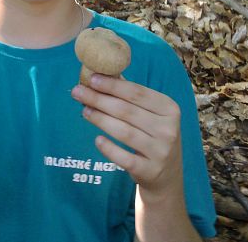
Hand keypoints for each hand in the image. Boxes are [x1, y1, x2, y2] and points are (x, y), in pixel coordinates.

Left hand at [71, 75, 182, 199]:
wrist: (167, 175)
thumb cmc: (153, 135)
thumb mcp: (151, 114)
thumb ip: (130, 95)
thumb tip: (104, 74)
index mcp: (169, 109)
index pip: (137, 93)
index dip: (113, 85)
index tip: (92, 79)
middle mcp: (168, 129)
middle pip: (127, 111)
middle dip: (99, 99)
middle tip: (78, 92)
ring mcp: (160, 151)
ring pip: (124, 132)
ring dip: (100, 119)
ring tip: (84, 111)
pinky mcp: (150, 170)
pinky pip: (124, 158)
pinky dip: (109, 148)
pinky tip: (97, 139)